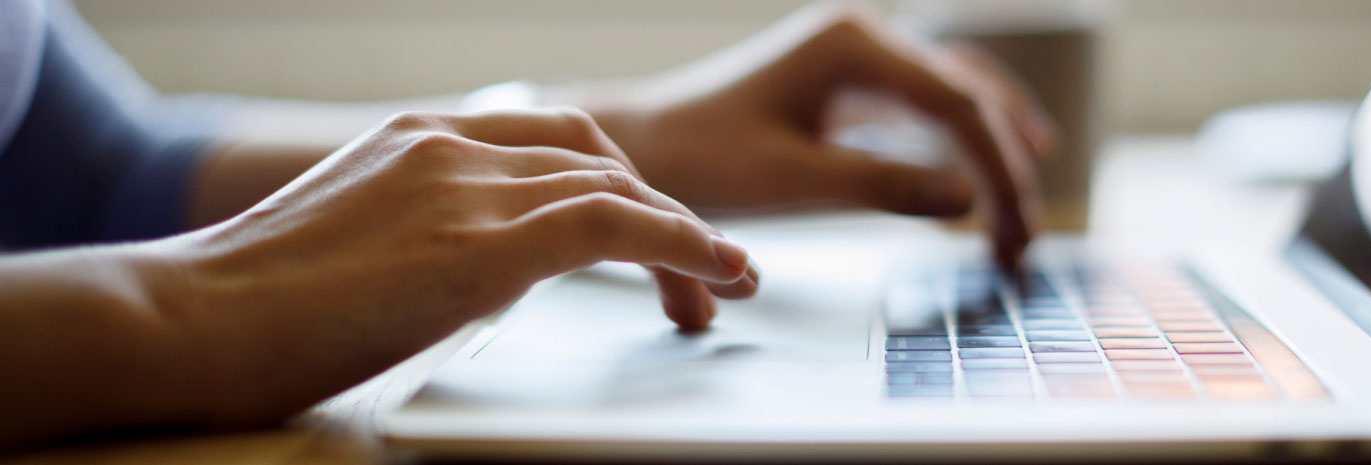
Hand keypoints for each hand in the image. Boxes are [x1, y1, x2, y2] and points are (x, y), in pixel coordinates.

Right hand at [159, 108, 755, 420]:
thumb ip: (426, 242)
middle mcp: (448, 146)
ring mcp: (462, 188)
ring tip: (723, 289)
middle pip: (594, 157)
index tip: (652, 238)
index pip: (552, 142)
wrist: (181, 323)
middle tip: (702, 278)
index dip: (619, 187)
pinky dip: (680, 243)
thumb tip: (478, 278)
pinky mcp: (478, 244)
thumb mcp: (354, 250)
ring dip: (686, 238)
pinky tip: (715, 271)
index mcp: (417, 140)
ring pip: (615, 186)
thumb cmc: (247, 311)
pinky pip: (613, 223)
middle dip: (660, 212)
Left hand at [564, 4, 1055, 269]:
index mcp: (851, 45)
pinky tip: (991, 176)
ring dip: (997, 150)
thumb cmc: (702, 157)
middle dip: (1007, 166)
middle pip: (970, 94)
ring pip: (960, 92)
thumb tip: (968, 201)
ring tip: (1026, 214)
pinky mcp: (852, 82)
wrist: (645, 143)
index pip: (956, 105)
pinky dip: (966, 142)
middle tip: (1026, 239)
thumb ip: (880, 186)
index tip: (1015, 233)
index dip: (998, 171)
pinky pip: (931, 104)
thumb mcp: (791, 180)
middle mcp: (864, 36)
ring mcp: (860, 55)